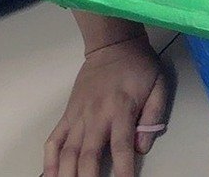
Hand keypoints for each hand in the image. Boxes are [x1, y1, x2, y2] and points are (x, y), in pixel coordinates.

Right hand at [44, 31, 166, 176]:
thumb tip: (142, 147)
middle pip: (88, 156)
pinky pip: (53, 140)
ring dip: (67, 175)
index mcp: (122, 109)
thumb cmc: (139, 66)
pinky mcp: (67, 114)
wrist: (113, 44)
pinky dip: (49, 161)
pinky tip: (50, 176)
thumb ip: (153, 115)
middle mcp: (97, 115)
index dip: (123, 171)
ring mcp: (78, 116)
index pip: (122, 147)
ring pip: (68, 153)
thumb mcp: (159, 83)